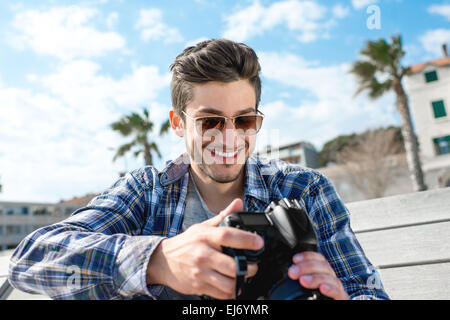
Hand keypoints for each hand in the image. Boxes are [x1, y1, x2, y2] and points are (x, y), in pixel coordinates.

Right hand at [146, 198, 263, 298]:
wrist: (163, 261)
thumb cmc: (186, 243)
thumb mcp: (203, 227)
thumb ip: (224, 216)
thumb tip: (238, 203)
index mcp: (205, 236)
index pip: (228, 236)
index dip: (246, 239)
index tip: (259, 243)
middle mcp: (202, 254)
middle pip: (233, 265)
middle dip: (249, 268)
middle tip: (253, 265)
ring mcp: (200, 272)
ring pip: (229, 283)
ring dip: (241, 282)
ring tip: (244, 276)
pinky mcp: (198, 286)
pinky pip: (221, 294)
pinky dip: (231, 292)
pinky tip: (233, 285)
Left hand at [288, 251, 348, 299]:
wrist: (322, 304)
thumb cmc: (311, 299)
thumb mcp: (303, 291)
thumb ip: (297, 283)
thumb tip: (284, 279)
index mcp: (322, 275)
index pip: (318, 259)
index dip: (308, 256)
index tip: (295, 259)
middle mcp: (331, 280)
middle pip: (324, 266)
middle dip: (307, 266)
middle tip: (292, 272)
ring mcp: (338, 290)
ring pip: (331, 278)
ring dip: (316, 277)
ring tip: (303, 280)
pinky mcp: (342, 299)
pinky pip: (340, 294)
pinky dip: (332, 290)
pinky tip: (323, 288)